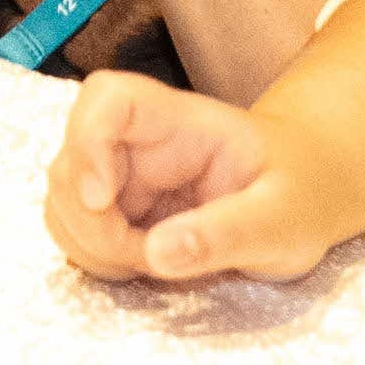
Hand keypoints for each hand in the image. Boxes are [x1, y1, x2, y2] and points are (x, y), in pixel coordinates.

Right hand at [42, 69, 349, 285]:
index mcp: (181, 122)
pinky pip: (75, 228)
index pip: (109, 98)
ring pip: (62, 200)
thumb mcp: (283, 221)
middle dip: (94, 224)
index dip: (87, 141)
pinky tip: (139, 266)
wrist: (301, 195)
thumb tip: (156, 254)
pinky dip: (95, 256)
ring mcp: (120, 174)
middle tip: (148, 260)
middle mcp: (137, 141)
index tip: (104, 199)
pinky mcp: (115, 207)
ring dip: (92, 244)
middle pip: (70, 162)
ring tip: (152, 265)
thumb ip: (227, 234)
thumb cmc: (299, 195)